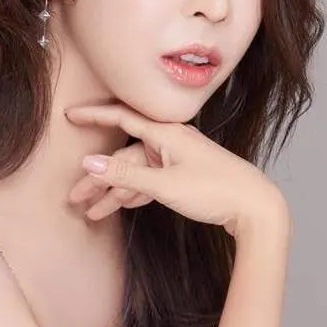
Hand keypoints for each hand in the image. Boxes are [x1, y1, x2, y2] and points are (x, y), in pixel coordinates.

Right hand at [65, 102, 289, 239]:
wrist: (256, 208)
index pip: (121, 117)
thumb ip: (125, 175)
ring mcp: (174, 159)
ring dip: (112, 192)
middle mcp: (167, 141)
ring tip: (90, 211)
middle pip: (123, 155)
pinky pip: (148, 181)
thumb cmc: (214, 190)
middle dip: (98, 177)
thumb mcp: (165, 184)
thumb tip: (90, 163)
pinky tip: (114, 207)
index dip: (94, 116)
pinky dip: (132, 194)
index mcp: (165, 133)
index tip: (70, 115)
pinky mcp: (180, 176)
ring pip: (134, 172)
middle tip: (73, 195)